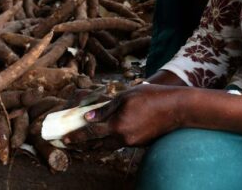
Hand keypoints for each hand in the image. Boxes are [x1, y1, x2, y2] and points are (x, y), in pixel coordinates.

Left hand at [62, 84, 185, 148]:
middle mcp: (123, 137)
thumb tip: (87, 117)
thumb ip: (105, 109)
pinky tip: (108, 135)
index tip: (65, 140)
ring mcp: (133, 142)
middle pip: (98, 144)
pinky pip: (120, 143)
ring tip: (86, 142)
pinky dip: (111, 141)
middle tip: (71, 144)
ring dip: (97, 145)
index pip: (91, 132)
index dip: (77, 136)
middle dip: (83, 145)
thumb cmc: (151, 96)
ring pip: (109, 146)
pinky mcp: (140, 143)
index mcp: (117, 124)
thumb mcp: (125, 96)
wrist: (176, 108)